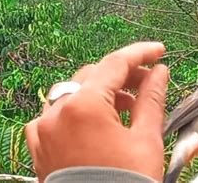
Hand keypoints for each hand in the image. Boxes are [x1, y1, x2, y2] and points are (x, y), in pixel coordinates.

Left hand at [25, 42, 167, 181]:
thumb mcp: (146, 139)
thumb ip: (151, 97)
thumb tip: (158, 72)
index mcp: (83, 107)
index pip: (115, 63)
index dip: (140, 53)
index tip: (158, 51)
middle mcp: (56, 113)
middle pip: (93, 76)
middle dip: (123, 75)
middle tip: (148, 82)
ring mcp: (43, 130)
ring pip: (75, 93)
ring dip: (103, 93)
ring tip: (129, 107)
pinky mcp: (39, 146)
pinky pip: (59, 114)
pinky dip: (82, 111)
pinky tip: (101, 123)